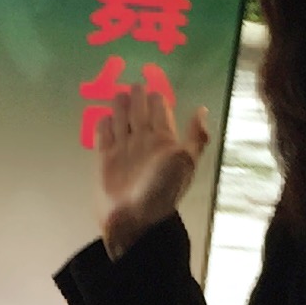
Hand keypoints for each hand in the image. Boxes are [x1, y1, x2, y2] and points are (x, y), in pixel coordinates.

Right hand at [94, 74, 210, 256]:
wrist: (134, 218)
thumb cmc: (162, 190)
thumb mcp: (186, 161)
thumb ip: (195, 136)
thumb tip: (202, 109)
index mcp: (164, 140)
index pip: (160, 110)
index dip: (157, 98)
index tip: (154, 89)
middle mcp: (143, 141)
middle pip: (138, 110)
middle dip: (136, 97)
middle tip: (134, 85)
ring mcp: (124, 149)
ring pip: (121, 118)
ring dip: (120, 105)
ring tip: (119, 94)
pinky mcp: (105, 158)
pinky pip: (104, 134)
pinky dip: (104, 124)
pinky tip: (105, 118)